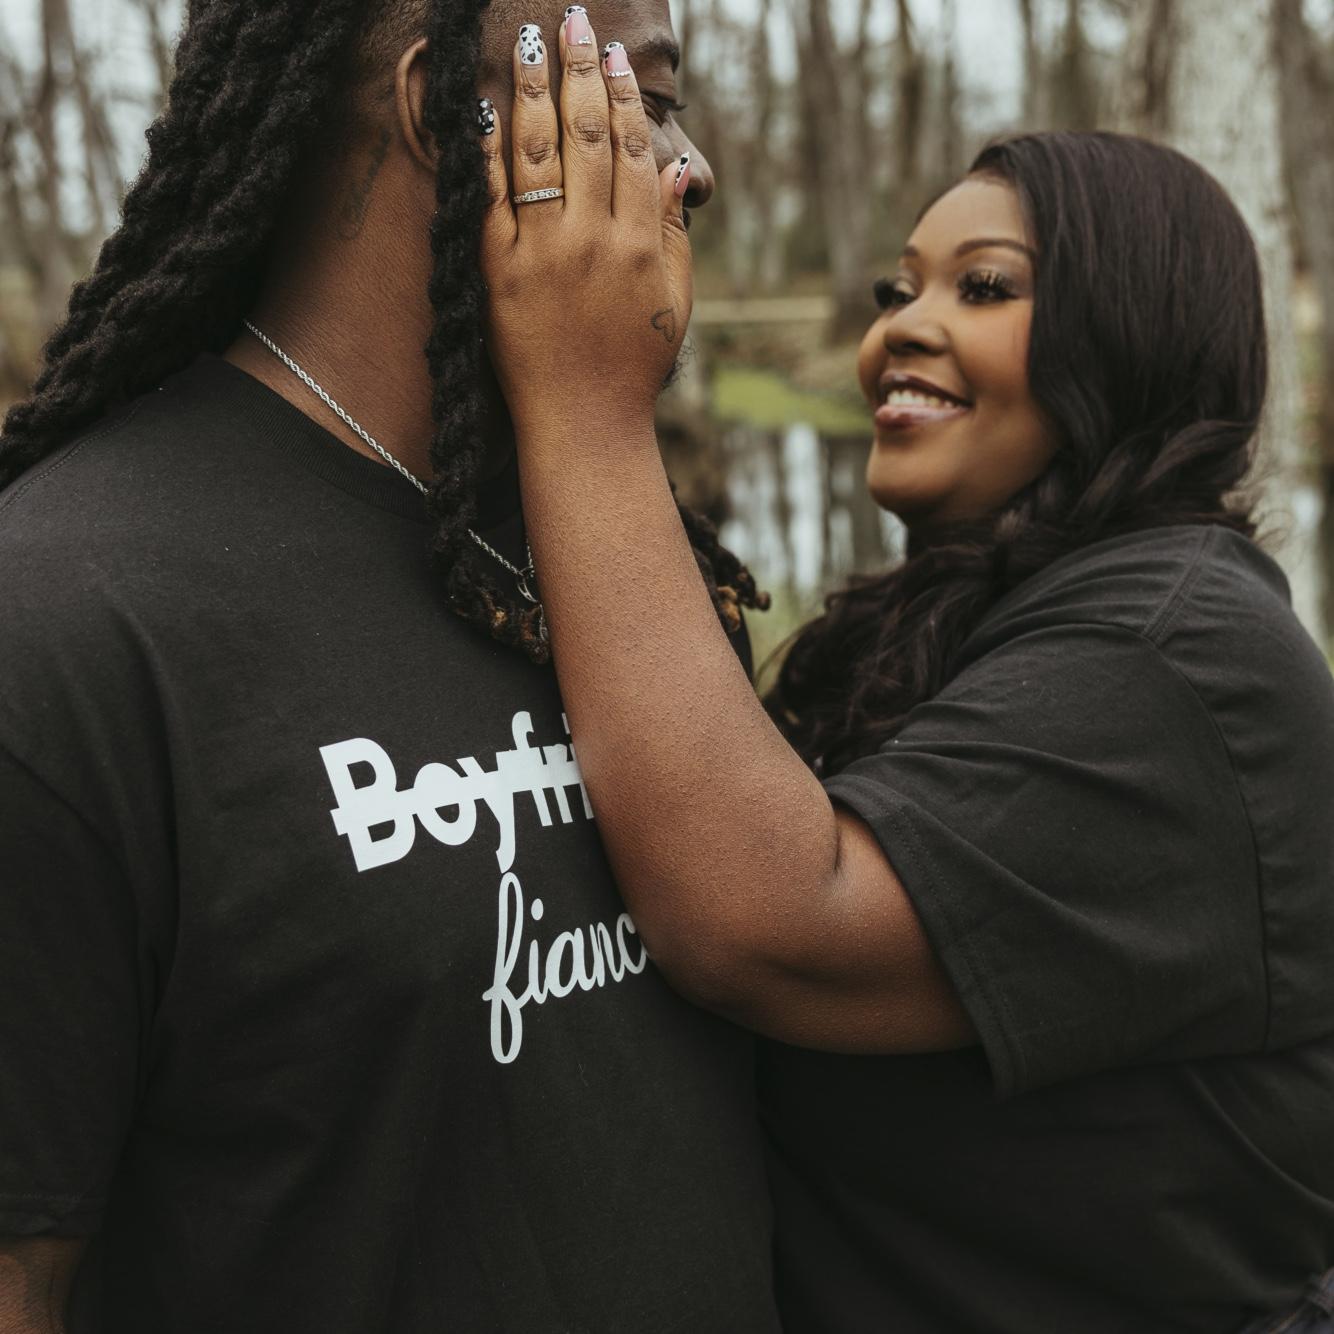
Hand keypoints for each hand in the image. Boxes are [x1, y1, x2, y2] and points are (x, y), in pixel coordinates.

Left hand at [478, 12, 693, 432]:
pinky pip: (491, 197)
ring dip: (533, 88)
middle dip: (580, 70)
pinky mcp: (500, 271)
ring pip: (539, 152)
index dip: (625, 96)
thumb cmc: (634, 367)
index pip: (634, 149)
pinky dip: (486, 150)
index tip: (614, 55)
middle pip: (588, 135)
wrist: (584, 425)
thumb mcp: (674, 301)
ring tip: (529, 43)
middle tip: (572, 21)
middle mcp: (595, 238)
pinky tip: (484, 108)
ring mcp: (545, 252)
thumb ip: (675, 231)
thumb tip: (681, 168)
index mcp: (641, 242)